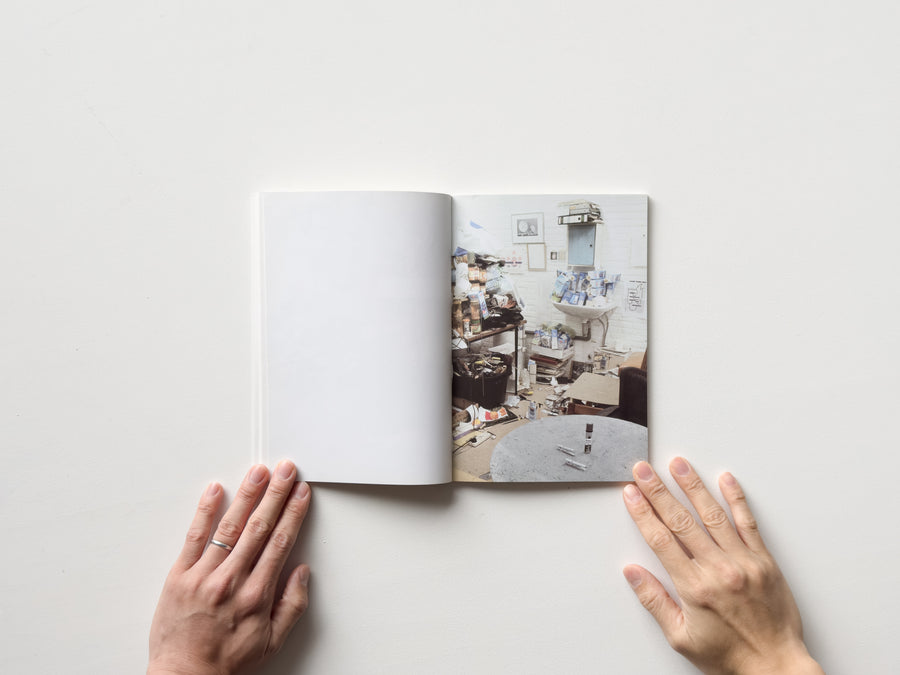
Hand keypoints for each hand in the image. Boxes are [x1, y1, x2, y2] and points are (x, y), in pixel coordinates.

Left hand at [148, 461, 311, 674]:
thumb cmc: (228, 663)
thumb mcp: (273, 643)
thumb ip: (292, 605)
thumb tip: (302, 571)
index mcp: (256, 596)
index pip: (279, 543)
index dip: (293, 514)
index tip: (301, 493)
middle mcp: (231, 581)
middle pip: (258, 527)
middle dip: (275, 494)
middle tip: (286, 470)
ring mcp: (203, 576)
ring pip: (229, 527)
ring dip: (246, 495)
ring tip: (259, 472)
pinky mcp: (178, 576)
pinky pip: (193, 537)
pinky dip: (204, 511)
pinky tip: (214, 490)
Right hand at [622, 458, 823, 674]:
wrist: (776, 668)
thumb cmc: (729, 657)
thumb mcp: (681, 637)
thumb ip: (655, 601)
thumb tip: (633, 572)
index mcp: (694, 587)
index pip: (660, 540)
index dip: (642, 513)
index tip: (631, 494)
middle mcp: (718, 569)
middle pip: (681, 521)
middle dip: (658, 491)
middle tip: (644, 470)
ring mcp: (743, 561)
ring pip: (712, 515)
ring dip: (692, 487)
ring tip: (679, 465)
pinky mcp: (764, 561)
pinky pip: (748, 523)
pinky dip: (736, 499)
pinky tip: (726, 480)